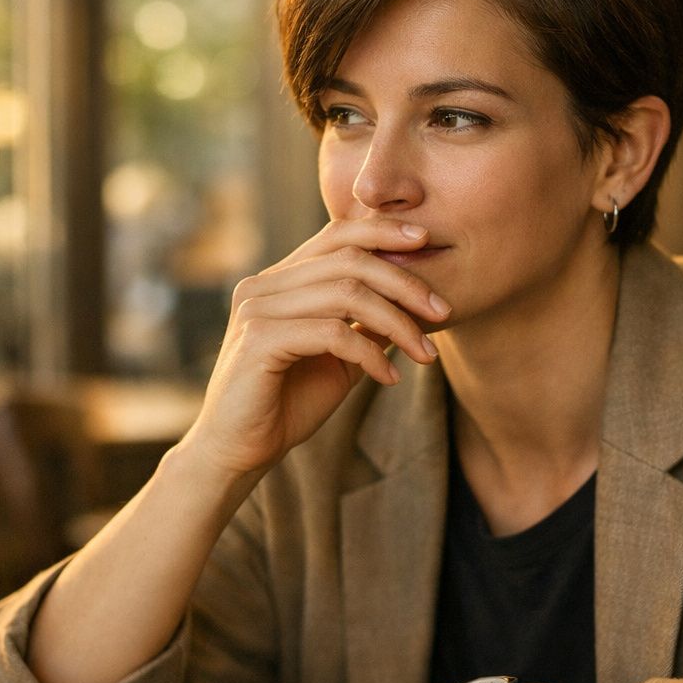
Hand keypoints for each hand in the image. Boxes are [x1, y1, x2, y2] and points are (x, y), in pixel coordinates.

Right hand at [182, 218, 450, 479]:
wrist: (239, 452)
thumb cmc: (286, 405)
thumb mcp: (337, 358)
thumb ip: (364, 325)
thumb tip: (413, 302)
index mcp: (278, 280)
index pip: (336, 235)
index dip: (383, 230)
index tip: (427, 242)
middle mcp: (263, 285)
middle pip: (348, 259)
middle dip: (404, 282)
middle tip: (443, 311)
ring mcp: (257, 309)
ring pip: (345, 294)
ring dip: (397, 323)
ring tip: (426, 354)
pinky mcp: (259, 340)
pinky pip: (331, 333)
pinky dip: (370, 354)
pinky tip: (389, 378)